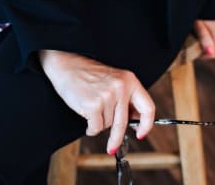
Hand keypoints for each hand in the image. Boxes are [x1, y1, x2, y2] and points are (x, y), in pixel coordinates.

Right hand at [38, 49, 154, 153]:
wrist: (67, 65)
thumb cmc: (89, 75)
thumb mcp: (114, 81)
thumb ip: (127, 98)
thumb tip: (136, 121)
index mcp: (130, 80)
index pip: (147, 107)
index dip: (146, 124)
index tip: (141, 134)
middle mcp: (121, 87)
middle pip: (124, 123)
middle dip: (117, 138)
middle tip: (113, 147)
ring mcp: (107, 96)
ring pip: (107, 125)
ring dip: (99, 123)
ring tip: (92, 107)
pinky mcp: (93, 105)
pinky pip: (95, 128)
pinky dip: (90, 127)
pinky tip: (86, 113)